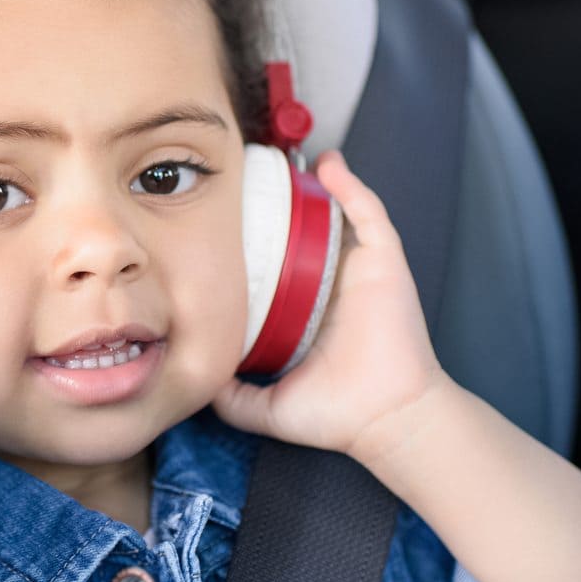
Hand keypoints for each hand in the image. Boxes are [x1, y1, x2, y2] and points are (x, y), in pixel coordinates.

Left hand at [211, 149, 452, 456]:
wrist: (387, 421)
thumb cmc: (337, 416)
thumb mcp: (265, 407)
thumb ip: (230, 395)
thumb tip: (193, 376)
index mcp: (307, 312)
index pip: (277, 265)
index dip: (253, 243)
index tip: (220, 224)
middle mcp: (333, 286)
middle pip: (303, 234)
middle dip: (277, 207)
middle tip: (243, 184)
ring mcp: (360, 271)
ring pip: (336, 215)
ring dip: (314, 185)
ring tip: (280, 160)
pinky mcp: (385, 263)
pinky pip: (369, 214)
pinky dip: (350, 186)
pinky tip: (329, 165)